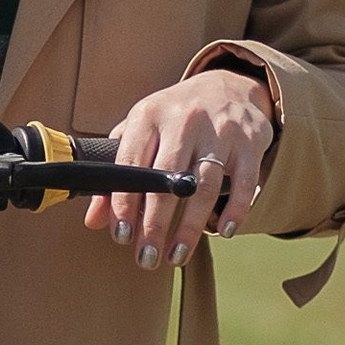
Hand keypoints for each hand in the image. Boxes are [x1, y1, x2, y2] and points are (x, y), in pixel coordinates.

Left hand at [84, 66, 275, 270]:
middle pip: (167, 180)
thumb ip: (116, 173)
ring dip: (190, 227)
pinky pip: (243, 181)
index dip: (124, 203)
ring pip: (203, 186)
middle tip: (147, 258)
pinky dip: (235, 209)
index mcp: (149, 116)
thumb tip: (94, 221)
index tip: (122, 236)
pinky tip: (222, 231)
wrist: (227, 86)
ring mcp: (220, 129)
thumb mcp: (140, 133)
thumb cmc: (174, 118)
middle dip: (155, 225)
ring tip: (176, 255)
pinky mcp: (250, 140)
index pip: (131, 164)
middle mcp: (184, 119)